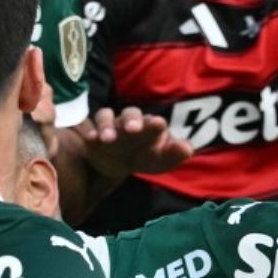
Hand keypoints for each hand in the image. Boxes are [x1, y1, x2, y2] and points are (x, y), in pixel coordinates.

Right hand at [73, 107, 193, 178]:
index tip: (158, 124)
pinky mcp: (93, 132)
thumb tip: (188, 149)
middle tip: (133, 129)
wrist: (118, 162)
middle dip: (132, 120)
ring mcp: (110, 125)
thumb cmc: (144, 156)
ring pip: (107, 116)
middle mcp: (130, 121)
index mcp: (150, 126)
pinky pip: (88, 125)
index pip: (154, 124)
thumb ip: (173, 154)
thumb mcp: (159, 160)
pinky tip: (91, 139)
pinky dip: (90, 130)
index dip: (155, 126)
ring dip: (107, 126)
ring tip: (107, 139)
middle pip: (131, 115)